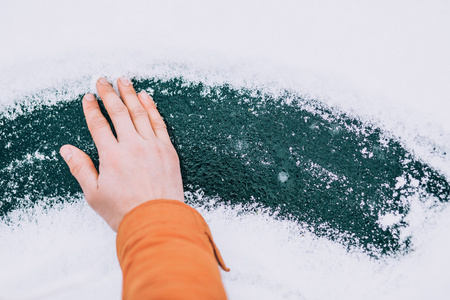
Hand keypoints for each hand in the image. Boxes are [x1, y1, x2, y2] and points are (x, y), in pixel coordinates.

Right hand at [60, 77, 183, 230]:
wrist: (158, 220)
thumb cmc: (124, 211)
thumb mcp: (95, 194)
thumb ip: (80, 168)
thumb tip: (66, 149)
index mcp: (112, 156)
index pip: (98, 124)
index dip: (91, 109)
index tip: (87, 97)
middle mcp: (132, 146)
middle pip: (119, 113)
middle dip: (109, 94)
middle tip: (102, 80)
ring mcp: (153, 146)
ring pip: (140, 113)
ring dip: (130, 94)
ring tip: (123, 80)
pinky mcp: (168, 150)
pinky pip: (159, 123)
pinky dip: (152, 108)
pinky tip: (146, 97)